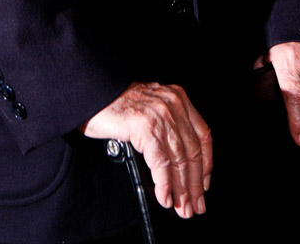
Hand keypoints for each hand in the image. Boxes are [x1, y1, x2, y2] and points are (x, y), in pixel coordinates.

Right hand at [80, 82, 211, 218]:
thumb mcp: (152, 107)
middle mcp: (173, 105)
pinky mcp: (145, 127)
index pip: (202, 136)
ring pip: (179, 160)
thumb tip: (179, 164)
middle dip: (195, 184)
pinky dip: (164, 184)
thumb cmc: (117, 103)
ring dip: (182, 189)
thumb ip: (169, 126)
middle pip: (193, 152)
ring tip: (181, 207)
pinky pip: (160, 163)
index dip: (206, 164)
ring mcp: (160, 115)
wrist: (92, 93)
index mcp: (178, 99)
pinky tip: (165, 197)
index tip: (204, 184)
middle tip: (195, 205)